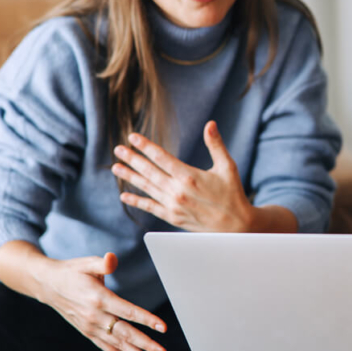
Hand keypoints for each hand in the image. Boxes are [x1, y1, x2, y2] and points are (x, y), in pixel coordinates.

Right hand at [35, 252, 168, 350]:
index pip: (127, 312)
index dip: (146, 319)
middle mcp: (95, 316)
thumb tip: (112, 258)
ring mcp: (91, 327)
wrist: (48, 285)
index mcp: (99, 298)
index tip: (163, 327)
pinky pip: (106, 348)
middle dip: (145, 344)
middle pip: (125, 333)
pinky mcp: (88, 332)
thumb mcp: (87, 263)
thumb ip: (103, 263)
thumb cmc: (72, 272)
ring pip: (117, 344)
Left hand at [112, 120, 255, 231]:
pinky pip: (150, 207)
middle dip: (132, 159)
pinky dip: (136, 201)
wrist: (236, 226)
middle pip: (149, 171)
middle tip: (118, 149)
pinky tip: (124, 196)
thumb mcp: (227, 166)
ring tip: (116, 167)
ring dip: (130, 177)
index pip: (161, 157)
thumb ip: (215, 145)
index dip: (146, 146)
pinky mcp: (173, 217)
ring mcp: (173, 205)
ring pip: (147, 188)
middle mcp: (178, 191)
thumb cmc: (233, 194)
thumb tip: (210, 124)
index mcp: (189, 176)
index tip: (133, 137)